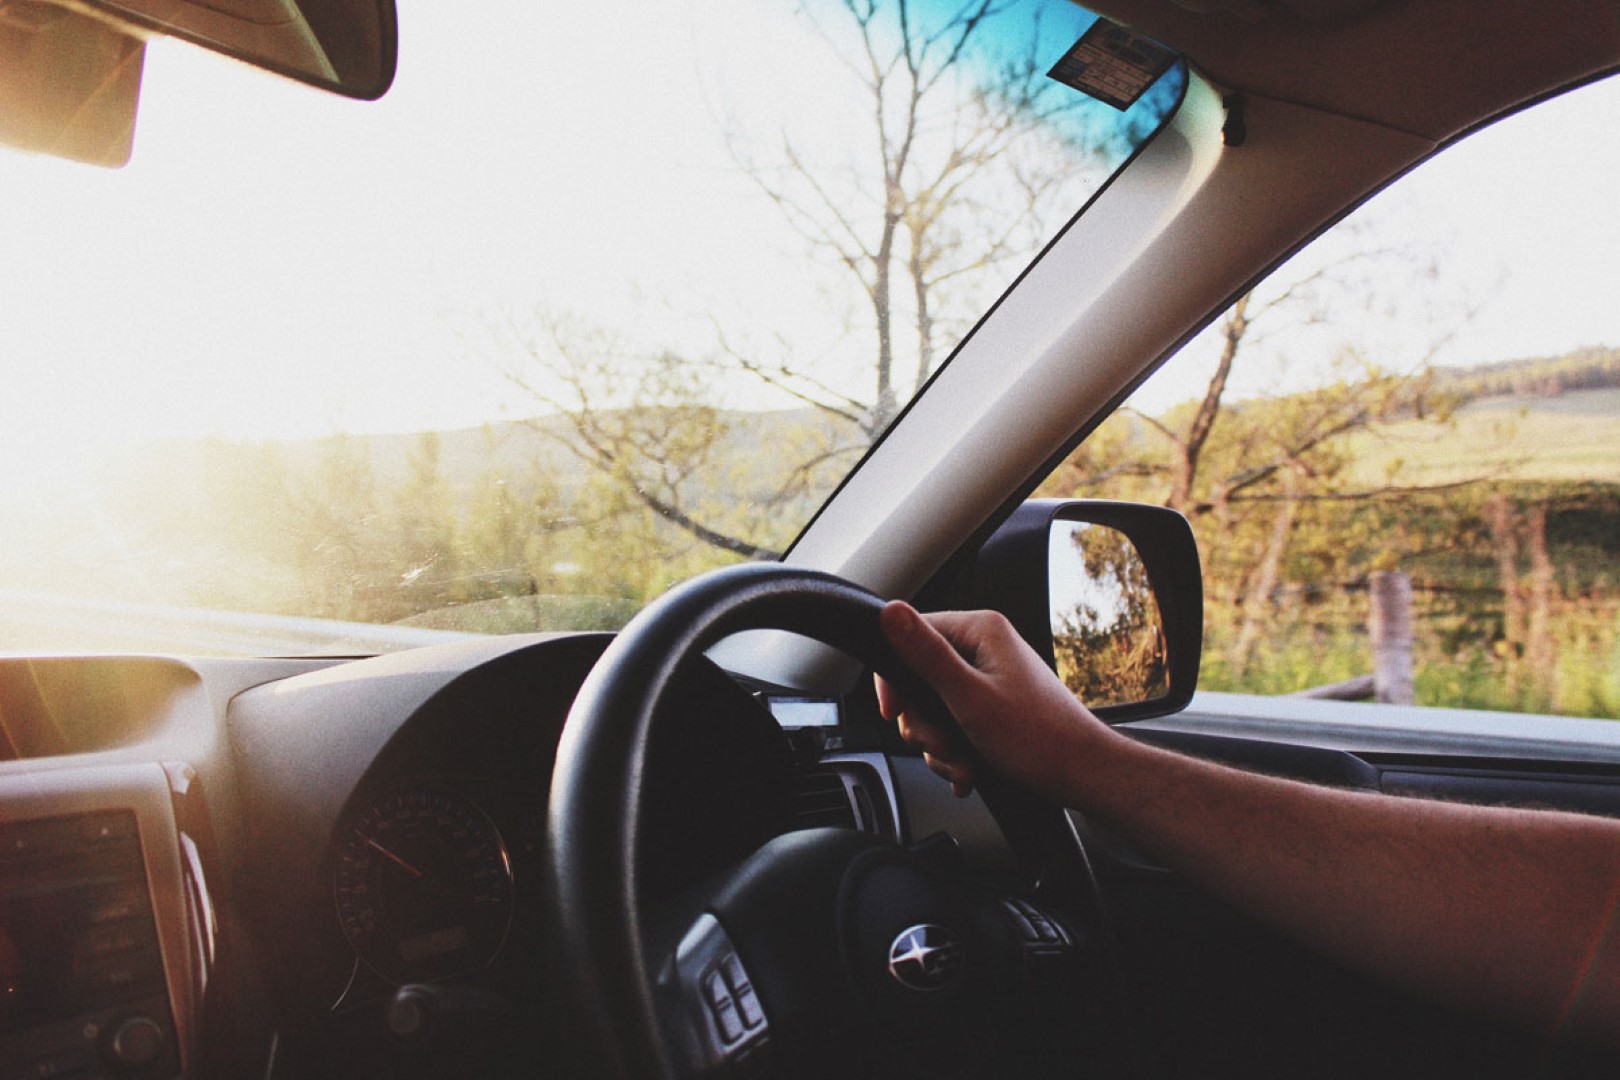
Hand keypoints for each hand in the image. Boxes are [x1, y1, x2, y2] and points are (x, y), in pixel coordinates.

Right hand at [875, 601, 1110, 802]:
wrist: (1083, 774)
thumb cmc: (1039, 739)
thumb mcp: (969, 697)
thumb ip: (926, 655)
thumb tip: (890, 613)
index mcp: (980, 631)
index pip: (910, 636)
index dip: (895, 680)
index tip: (895, 712)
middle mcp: (985, 648)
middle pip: (919, 680)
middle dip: (924, 725)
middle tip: (943, 746)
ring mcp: (991, 678)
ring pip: (935, 709)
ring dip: (941, 746)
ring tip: (964, 765)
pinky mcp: (995, 705)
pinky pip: (955, 724)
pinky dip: (956, 753)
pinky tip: (970, 770)